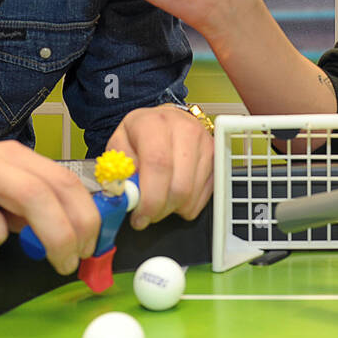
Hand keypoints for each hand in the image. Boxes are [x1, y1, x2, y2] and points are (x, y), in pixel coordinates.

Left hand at [107, 104, 213, 229]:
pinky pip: (204, 197)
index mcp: (155, 123)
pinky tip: (174, 193)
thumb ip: (122, 172)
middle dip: (161, 210)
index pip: (158, 164)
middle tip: (147, 214)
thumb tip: (129, 198)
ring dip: (173, 208)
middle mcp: (185, 130)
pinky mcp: (217, 159)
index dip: (150, 198)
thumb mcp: (120, 145)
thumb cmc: (141, 134)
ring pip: (192, 195)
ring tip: (159, 199)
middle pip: (179, 186)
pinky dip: (187, 205)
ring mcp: (205, 144)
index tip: (140, 216)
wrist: (167, 120)